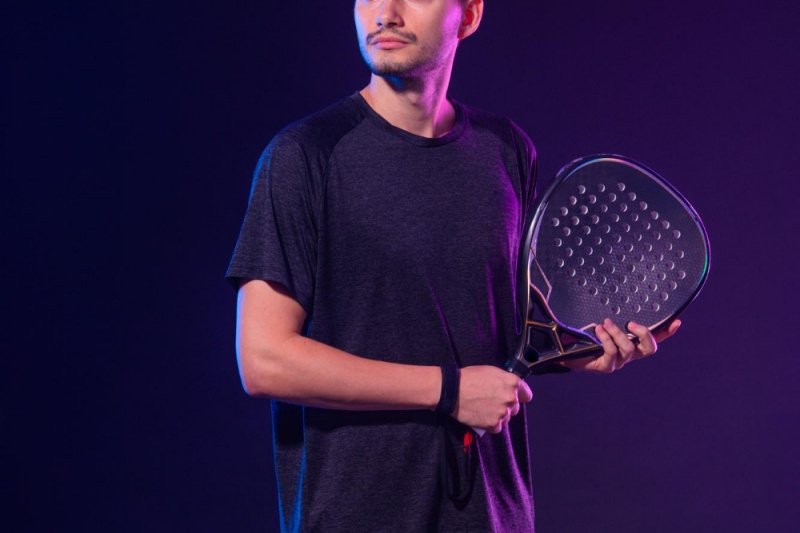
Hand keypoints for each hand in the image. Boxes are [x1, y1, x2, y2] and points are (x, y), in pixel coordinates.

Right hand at [453, 365, 532, 433]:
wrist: (453, 390)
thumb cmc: (470, 377)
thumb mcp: (491, 371)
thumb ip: (505, 380)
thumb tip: (510, 388)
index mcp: (512, 383)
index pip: (526, 394)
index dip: (519, 395)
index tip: (513, 397)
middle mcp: (511, 398)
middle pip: (515, 407)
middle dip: (506, 406)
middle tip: (492, 402)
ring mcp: (503, 413)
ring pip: (506, 418)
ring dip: (498, 416)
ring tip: (484, 410)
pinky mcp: (493, 424)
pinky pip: (497, 427)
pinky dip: (491, 424)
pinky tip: (482, 417)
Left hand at [563, 318, 681, 372]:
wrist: (565, 351)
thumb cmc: (584, 334)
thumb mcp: (600, 321)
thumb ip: (610, 311)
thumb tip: (612, 287)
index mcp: (631, 342)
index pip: (654, 338)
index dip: (667, 332)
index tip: (677, 321)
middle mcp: (628, 354)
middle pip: (650, 349)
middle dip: (644, 334)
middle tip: (631, 323)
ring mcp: (618, 362)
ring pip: (629, 349)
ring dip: (618, 333)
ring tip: (606, 322)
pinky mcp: (605, 366)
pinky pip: (612, 352)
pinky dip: (607, 339)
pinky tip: (598, 330)